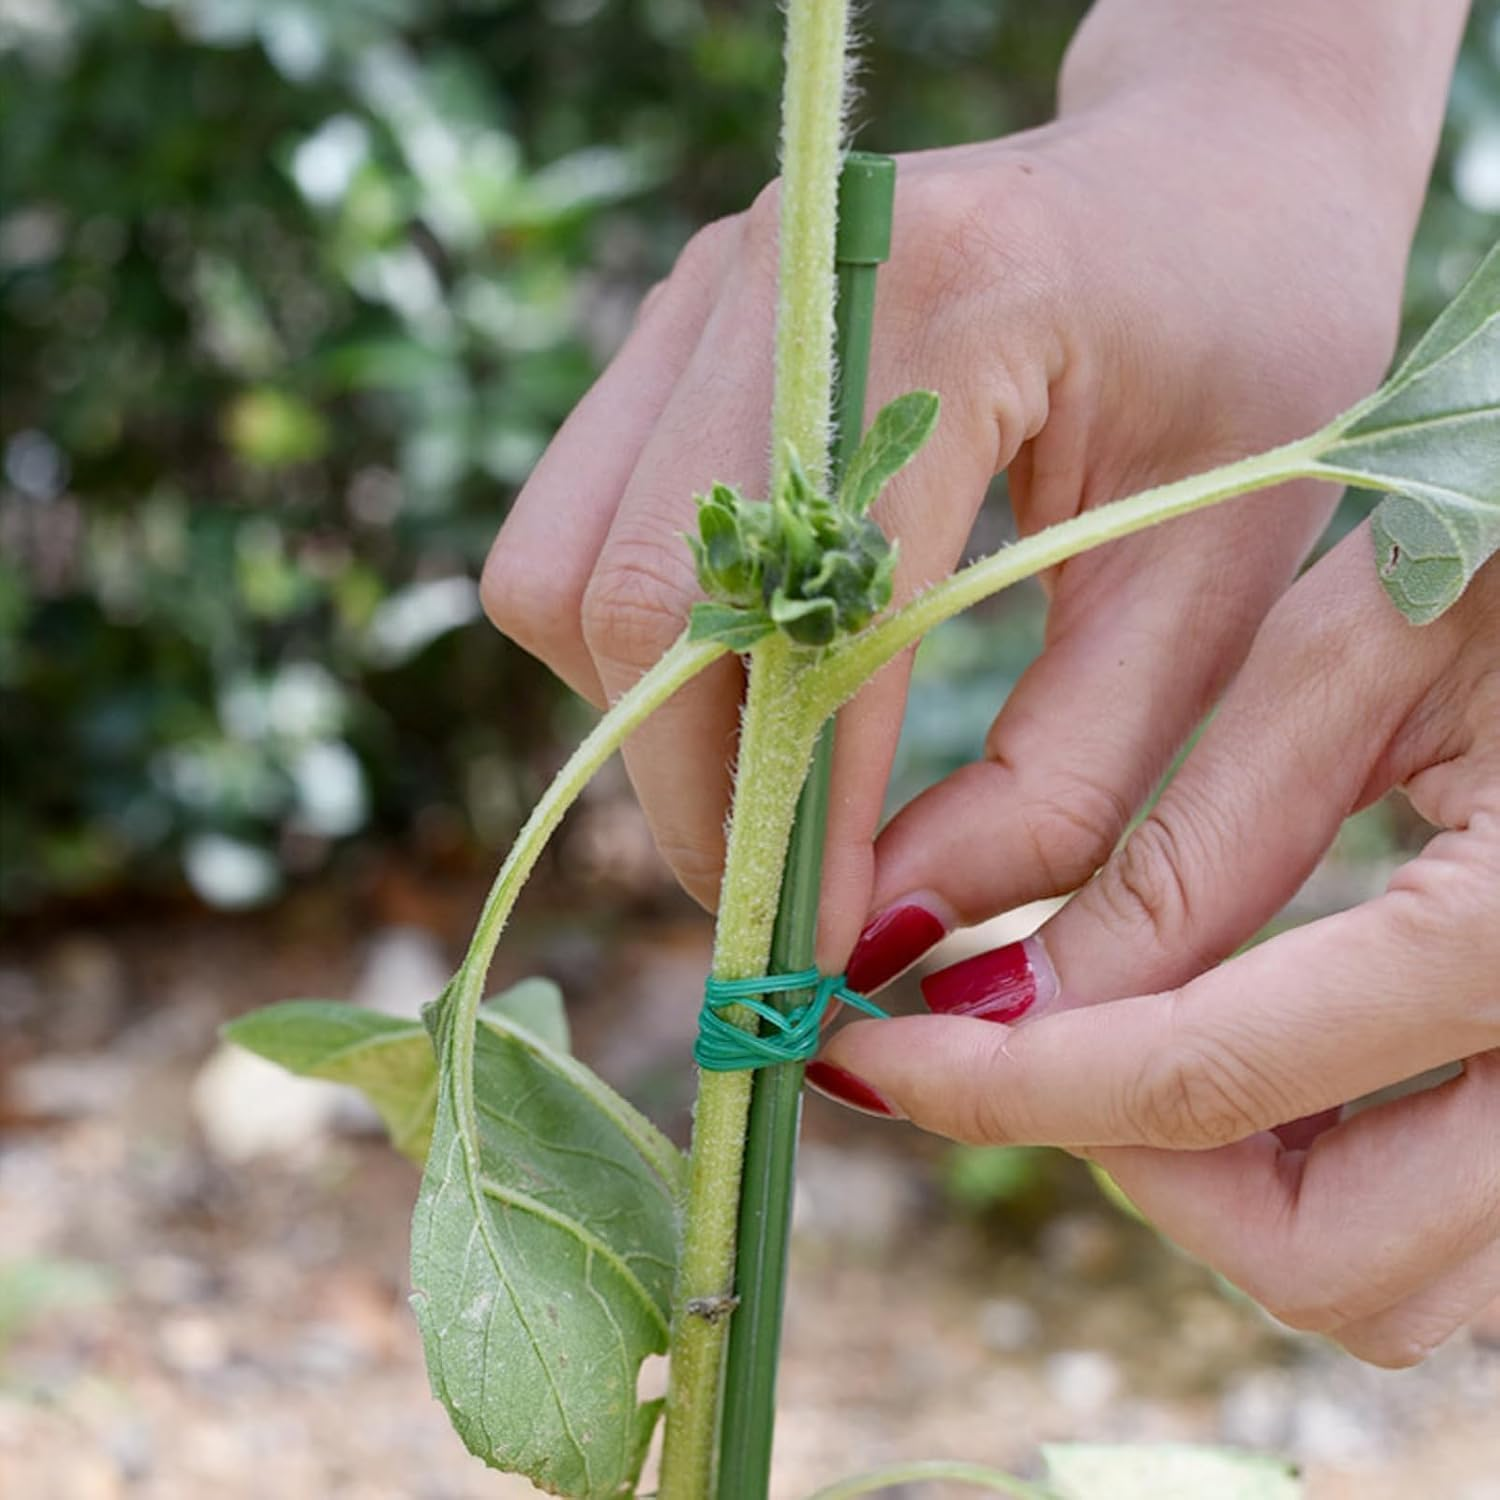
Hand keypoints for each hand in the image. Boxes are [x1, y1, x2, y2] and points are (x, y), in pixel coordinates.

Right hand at [483, 49, 1423, 962]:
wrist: (1212, 170)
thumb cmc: (1253, 364)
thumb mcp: (1213, 590)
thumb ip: (1063, 781)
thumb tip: (892, 929)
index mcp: (951, 303)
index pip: (806, 619)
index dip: (800, 814)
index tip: (827, 948)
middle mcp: (784, 274)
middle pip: (633, 604)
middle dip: (693, 793)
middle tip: (784, 898)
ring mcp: (709, 292)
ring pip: (564, 574)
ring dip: (647, 721)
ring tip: (773, 787)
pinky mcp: (677, 328)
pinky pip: (577, 531)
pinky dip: (636, 650)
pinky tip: (749, 681)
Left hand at [815, 532, 1499, 1367]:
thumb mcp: (1351, 664)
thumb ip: (1192, 855)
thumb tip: (1009, 1005)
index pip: (1195, 1078)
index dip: (998, 1084)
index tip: (866, 1062)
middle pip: (1327, 1256)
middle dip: (1141, 1172)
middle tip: (1028, 1044)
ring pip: (1404, 1277)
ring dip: (1240, 1195)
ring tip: (1137, 1043)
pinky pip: (1461, 1228)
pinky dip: (1334, 1178)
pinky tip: (1265, 1058)